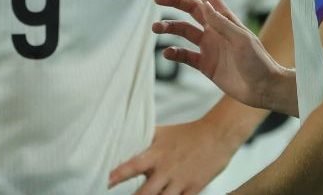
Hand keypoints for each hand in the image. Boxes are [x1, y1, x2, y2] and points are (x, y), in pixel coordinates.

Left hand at [108, 120, 237, 193]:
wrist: (216, 136)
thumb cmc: (187, 134)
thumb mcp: (162, 133)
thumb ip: (144, 140)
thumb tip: (123, 138)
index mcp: (156, 154)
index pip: (132, 166)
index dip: (117, 175)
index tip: (106, 181)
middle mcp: (166, 170)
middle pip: (146, 192)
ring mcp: (180, 182)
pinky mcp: (194, 189)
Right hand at [154, 0, 291, 110]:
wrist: (264, 89)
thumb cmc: (259, 61)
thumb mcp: (241, 40)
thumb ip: (221, 23)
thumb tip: (203, 4)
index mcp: (225, 19)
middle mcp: (215, 29)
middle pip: (190, 9)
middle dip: (173, 1)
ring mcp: (209, 46)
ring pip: (183, 31)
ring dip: (169, 27)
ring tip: (155, 28)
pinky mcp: (205, 64)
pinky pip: (185, 55)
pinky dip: (174, 53)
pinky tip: (167, 53)